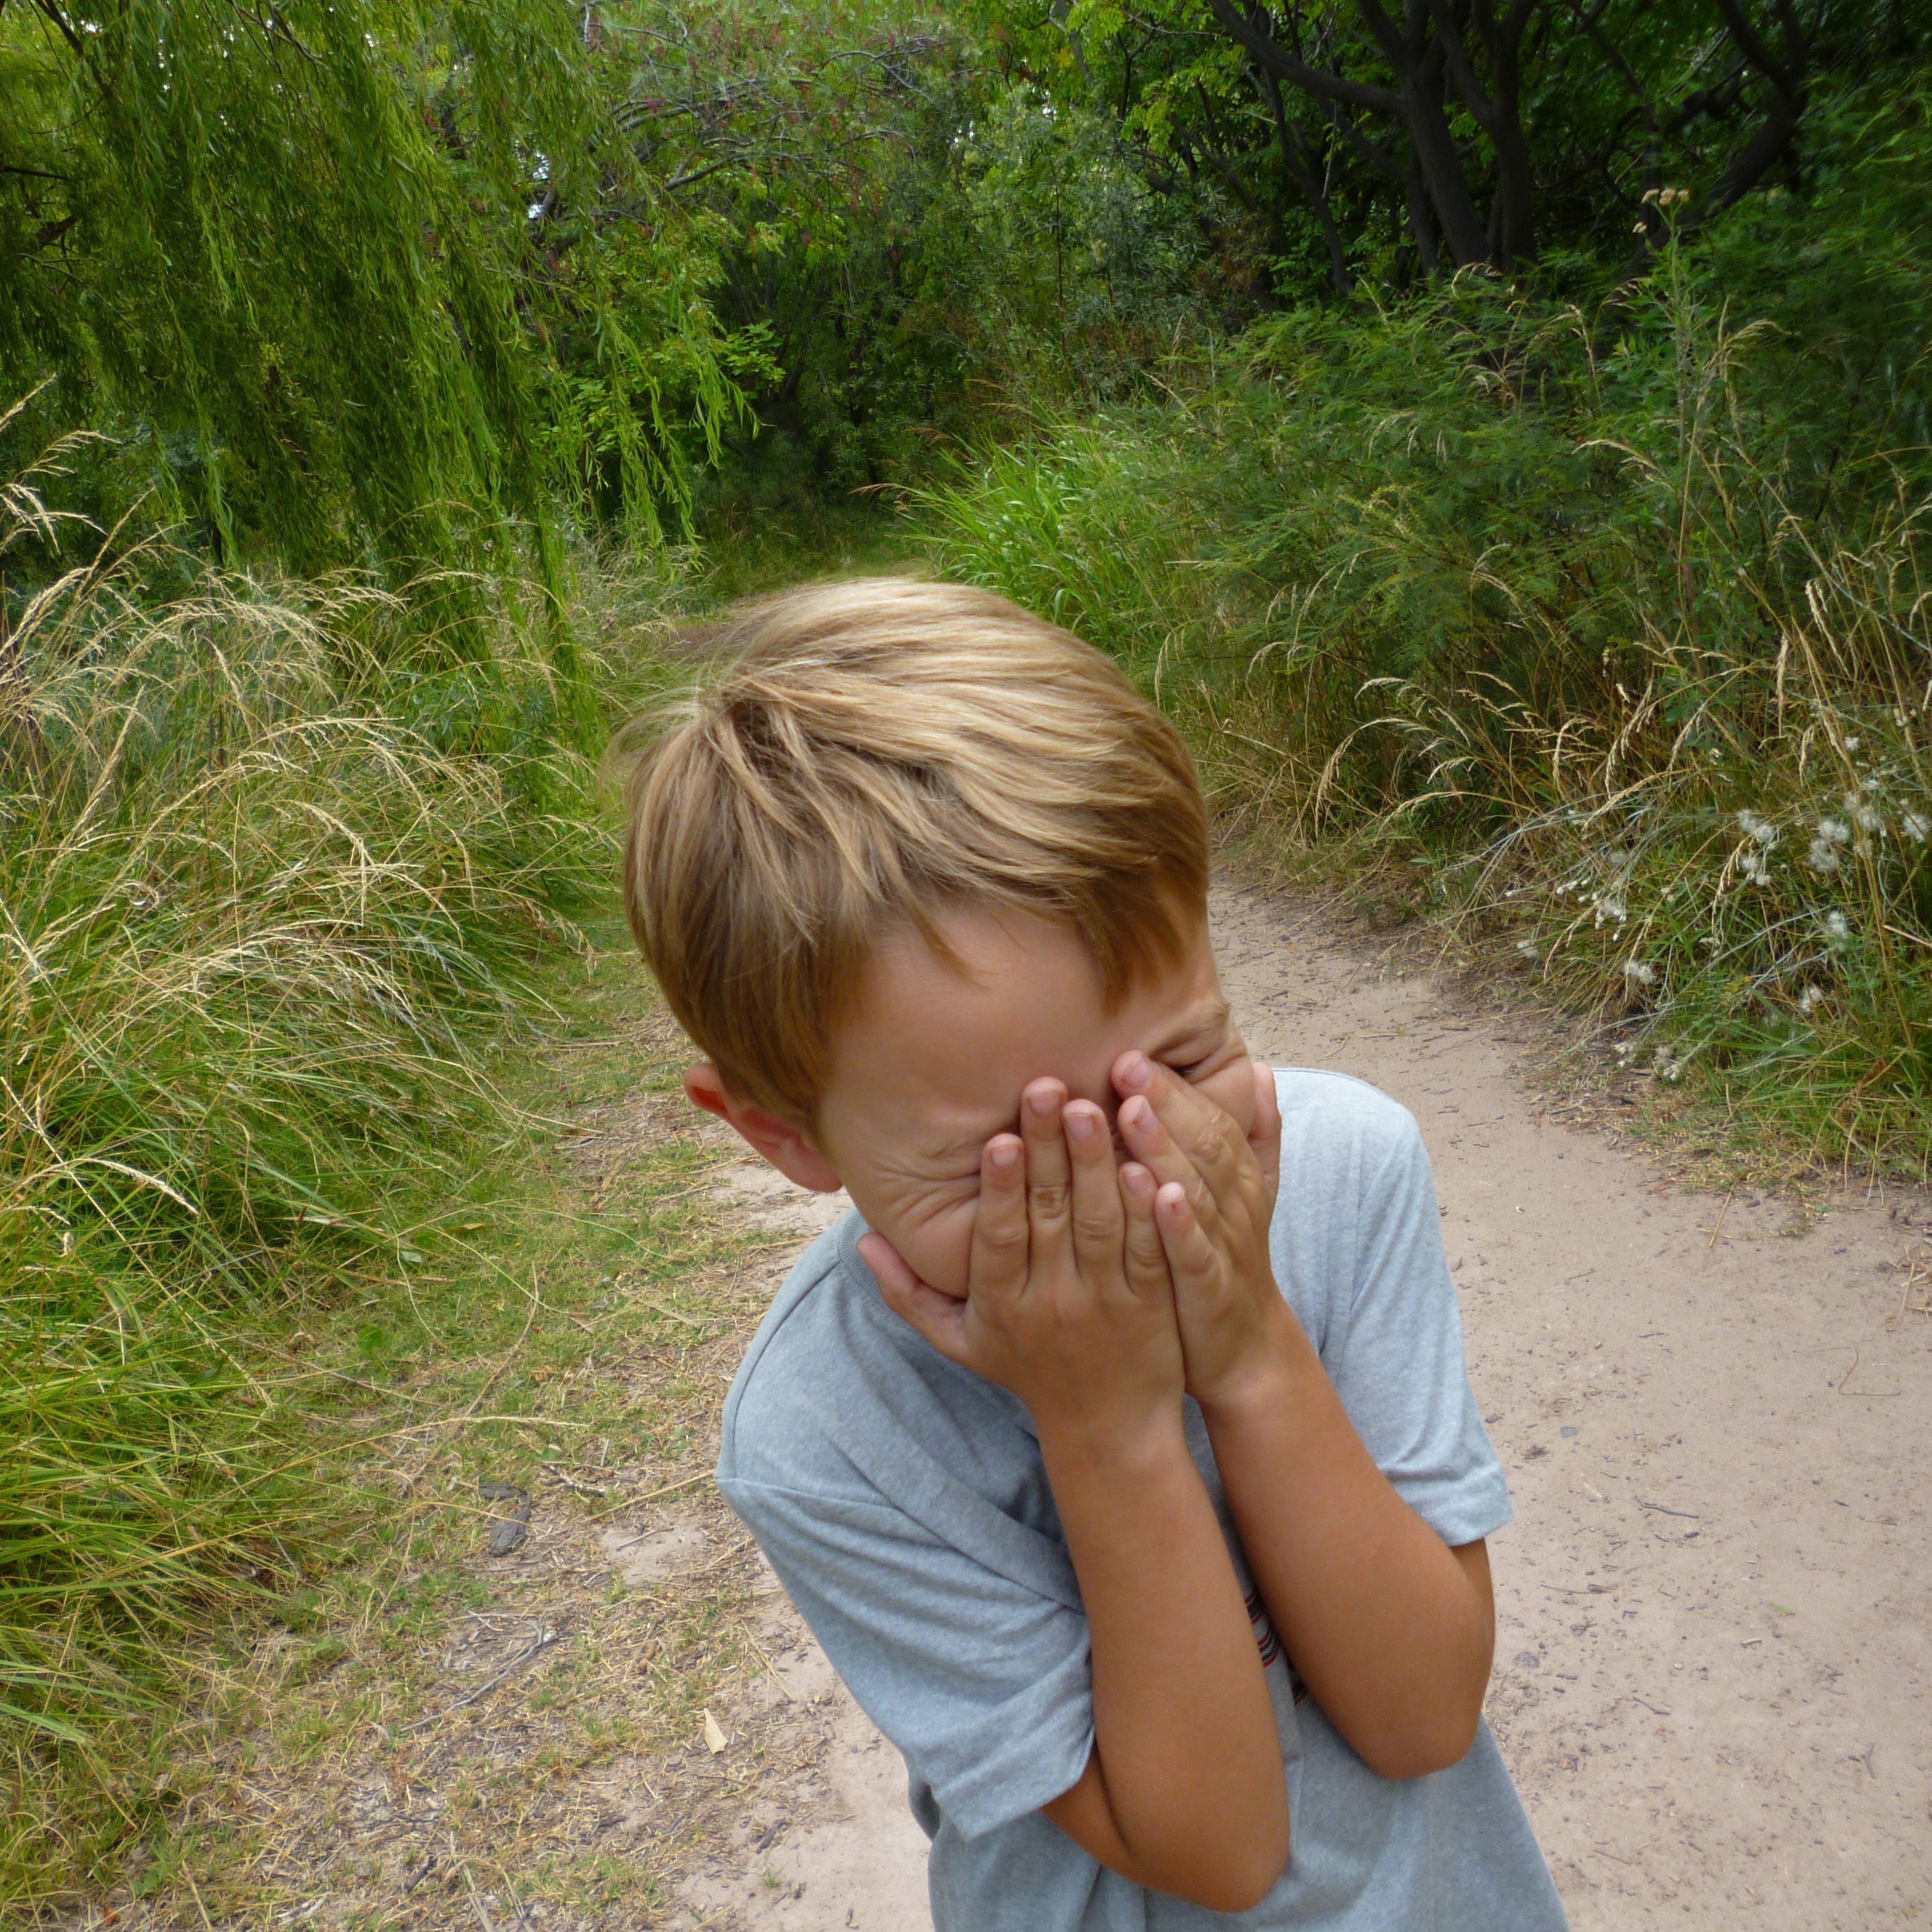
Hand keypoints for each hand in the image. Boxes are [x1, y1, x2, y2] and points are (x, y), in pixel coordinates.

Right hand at [859, 1078, 1184, 1446]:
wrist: (1108, 1430)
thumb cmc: (1026, 1373)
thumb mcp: (959, 1343)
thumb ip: (909, 1293)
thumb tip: (864, 1240)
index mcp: (1002, 1305)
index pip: (998, 1239)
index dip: (998, 1189)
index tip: (998, 1139)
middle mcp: (1053, 1300)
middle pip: (1050, 1215)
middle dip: (1048, 1148)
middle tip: (1047, 1088)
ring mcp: (1107, 1300)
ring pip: (1102, 1222)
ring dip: (1097, 1161)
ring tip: (1092, 1105)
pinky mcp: (1155, 1302)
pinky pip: (1152, 1249)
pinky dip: (1151, 1207)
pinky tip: (1147, 1161)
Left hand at [1112, 1054, 1288, 1412]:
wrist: (1244, 1348)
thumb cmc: (1229, 1258)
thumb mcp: (1247, 1192)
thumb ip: (1255, 1133)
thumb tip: (1260, 1069)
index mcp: (1237, 1176)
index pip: (1210, 1119)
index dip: (1175, 1085)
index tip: (1133, 1050)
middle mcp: (1234, 1204)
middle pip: (1203, 1143)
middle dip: (1166, 1102)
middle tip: (1125, 1064)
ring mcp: (1224, 1246)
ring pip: (1196, 1190)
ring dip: (1164, 1149)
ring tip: (1129, 1113)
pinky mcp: (1209, 1289)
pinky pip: (1194, 1251)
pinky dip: (1176, 1222)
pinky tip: (1152, 1192)